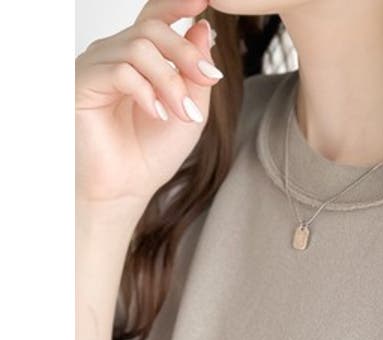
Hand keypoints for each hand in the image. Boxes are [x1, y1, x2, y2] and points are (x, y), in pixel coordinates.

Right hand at [75, 0, 222, 208]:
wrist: (126, 188)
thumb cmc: (153, 152)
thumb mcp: (190, 110)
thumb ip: (196, 73)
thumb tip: (203, 28)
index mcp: (139, 57)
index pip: (156, 17)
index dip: (177, 5)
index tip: (204, 3)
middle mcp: (115, 54)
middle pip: (152, 28)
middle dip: (186, 53)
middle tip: (208, 81)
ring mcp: (97, 65)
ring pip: (139, 48)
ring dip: (170, 81)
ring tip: (182, 114)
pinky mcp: (83, 83)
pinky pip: (120, 71)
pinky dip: (147, 92)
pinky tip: (158, 115)